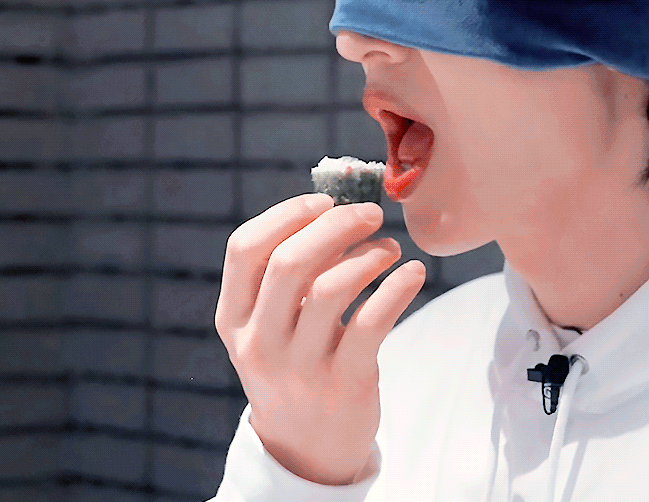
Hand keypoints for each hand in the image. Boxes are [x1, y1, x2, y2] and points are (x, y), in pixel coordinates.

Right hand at [214, 194, 425, 484]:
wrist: (308, 447)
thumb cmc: (297, 363)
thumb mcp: (274, 324)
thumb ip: (293, 273)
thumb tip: (340, 208)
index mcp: (235, 318)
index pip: (244, 248)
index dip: (286, 214)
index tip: (324, 200)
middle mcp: (259, 342)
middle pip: (290, 262)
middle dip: (336, 225)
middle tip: (372, 215)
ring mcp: (299, 366)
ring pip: (332, 288)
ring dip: (369, 256)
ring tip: (390, 250)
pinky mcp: (344, 383)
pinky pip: (373, 322)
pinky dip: (398, 288)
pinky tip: (414, 273)